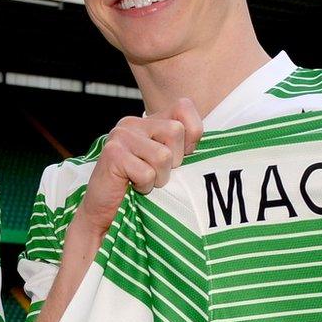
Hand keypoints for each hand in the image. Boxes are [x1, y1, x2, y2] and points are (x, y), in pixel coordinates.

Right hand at [73, 97, 201, 237]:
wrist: (105, 215)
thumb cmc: (140, 189)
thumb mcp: (168, 163)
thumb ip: (184, 146)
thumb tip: (216, 142)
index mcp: (149, 120)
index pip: (184, 107)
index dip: (191, 134)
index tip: (182, 155)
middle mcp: (133, 122)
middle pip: (176, 131)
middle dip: (174, 161)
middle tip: (157, 173)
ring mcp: (121, 135)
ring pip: (163, 155)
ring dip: (159, 177)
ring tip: (144, 181)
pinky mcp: (112, 153)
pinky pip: (147, 172)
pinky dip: (144, 186)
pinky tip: (132, 187)